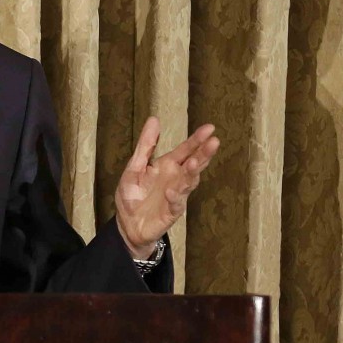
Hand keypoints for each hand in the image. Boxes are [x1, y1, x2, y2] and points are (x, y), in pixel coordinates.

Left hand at [114, 117, 218, 258]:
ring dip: (191, 173)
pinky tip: (172, 191)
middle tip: (214, 141)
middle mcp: (176, 178)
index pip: (185, 150)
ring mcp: (176, 195)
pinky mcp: (172, 211)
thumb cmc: (133, 194)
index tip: (210, 128)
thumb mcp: (135, 166)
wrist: (128, 224)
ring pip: (189, 182)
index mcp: (167, 165)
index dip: (196, 140)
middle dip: (203, 153)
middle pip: (193, 163)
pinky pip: (176, 203)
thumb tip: (154, 119)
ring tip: (194, 162)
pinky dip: (175, 197)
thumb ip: (146, 144)